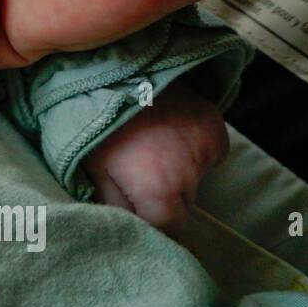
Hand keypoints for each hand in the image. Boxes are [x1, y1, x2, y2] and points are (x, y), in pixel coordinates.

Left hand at [81, 83, 228, 234]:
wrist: (110, 75)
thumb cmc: (93, 128)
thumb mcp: (94, 174)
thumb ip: (117, 210)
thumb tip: (135, 231)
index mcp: (158, 192)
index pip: (171, 228)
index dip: (156, 221)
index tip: (144, 209)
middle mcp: (189, 174)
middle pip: (183, 202)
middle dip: (165, 194)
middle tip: (139, 168)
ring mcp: (204, 147)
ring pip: (196, 176)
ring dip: (180, 169)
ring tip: (150, 145)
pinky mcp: (214, 125)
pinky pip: (209, 152)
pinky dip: (194, 148)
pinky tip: (169, 132)